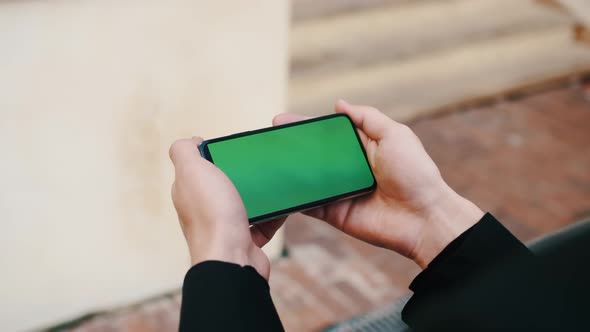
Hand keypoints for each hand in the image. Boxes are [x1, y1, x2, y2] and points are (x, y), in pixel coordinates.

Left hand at [169, 137, 284, 279]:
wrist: (232, 258)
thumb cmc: (212, 214)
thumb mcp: (191, 171)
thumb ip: (184, 151)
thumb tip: (191, 141)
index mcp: (189, 191)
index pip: (199, 167)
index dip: (214, 154)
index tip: (233, 147)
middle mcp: (204, 209)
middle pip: (225, 183)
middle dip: (242, 172)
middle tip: (259, 161)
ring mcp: (225, 225)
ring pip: (246, 201)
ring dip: (260, 191)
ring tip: (275, 178)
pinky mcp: (247, 239)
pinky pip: (264, 220)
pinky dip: (275, 212)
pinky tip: (285, 201)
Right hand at [273, 101, 483, 268]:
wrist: (423, 218)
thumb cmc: (414, 172)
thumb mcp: (395, 135)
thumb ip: (367, 117)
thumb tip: (338, 103)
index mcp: (361, 146)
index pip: (327, 133)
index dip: (305, 126)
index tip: (281, 120)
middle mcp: (347, 167)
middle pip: (312, 155)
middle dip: (289, 146)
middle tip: (265, 139)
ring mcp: (339, 190)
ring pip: (307, 178)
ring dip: (287, 170)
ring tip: (262, 161)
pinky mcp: (334, 212)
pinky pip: (308, 203)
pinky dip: (292, 197)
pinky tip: (274, 188)